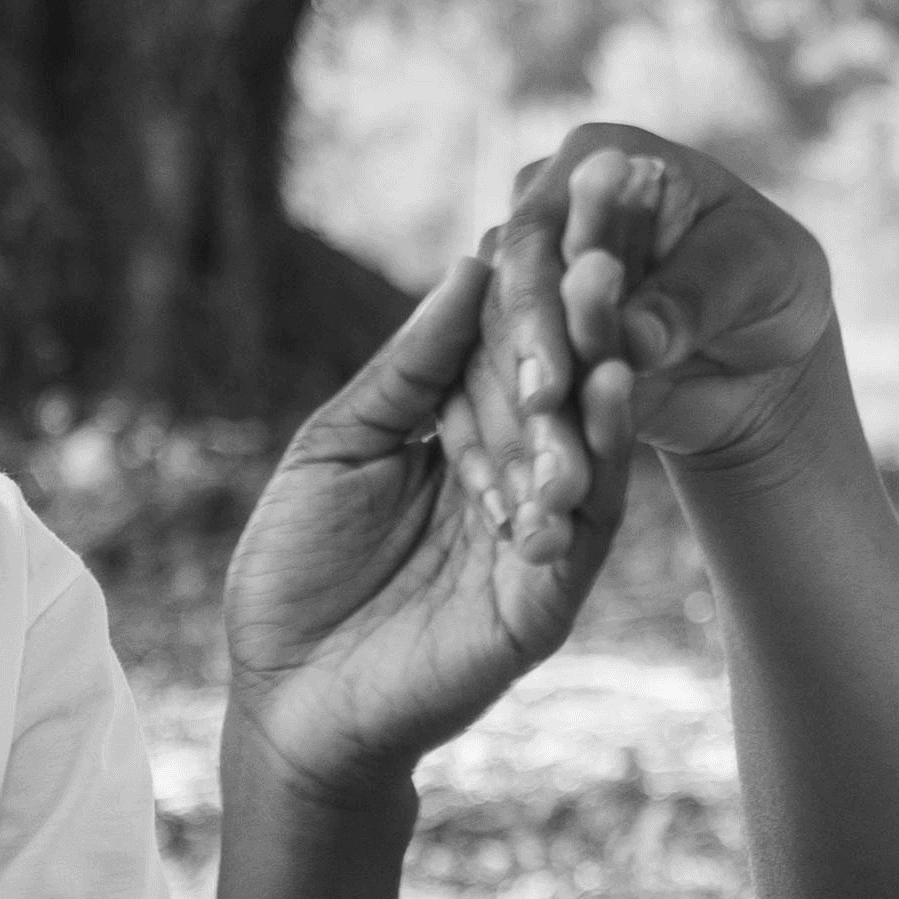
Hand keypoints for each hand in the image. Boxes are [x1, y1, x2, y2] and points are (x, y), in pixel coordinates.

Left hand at [226, 253, 629, 803]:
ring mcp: (539, 540)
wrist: (284, 702)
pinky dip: (604, 455)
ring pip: (588, 443)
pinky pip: (591, 521)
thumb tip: (471, 266)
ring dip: (602, 364)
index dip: (540, 280)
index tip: (577, 197)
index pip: (512, 348)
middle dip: (583, 308)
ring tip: (614, 290)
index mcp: (465, 440)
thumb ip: (409, 369)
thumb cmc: (295, 574)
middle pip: (559, 383)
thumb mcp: (339, 444)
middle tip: (609, 225)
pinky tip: (608, 390)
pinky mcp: (546, 598)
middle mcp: (515, 481)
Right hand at [478, 127, 840, 491]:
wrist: (762, 350)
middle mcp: (542, 210)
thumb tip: (633, 339)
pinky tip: (524, 512)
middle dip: (522, 380)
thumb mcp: (759, 274)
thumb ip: (693, 297)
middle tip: (537, 458)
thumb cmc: (771, 283)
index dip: (539, 312)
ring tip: (542, 500)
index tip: (549, 388)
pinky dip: (509, 454)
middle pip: (504, 298)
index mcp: (596, 156)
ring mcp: (522, 281)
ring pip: (489, 355)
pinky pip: (492, 398)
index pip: (542, 235)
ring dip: (513, 429)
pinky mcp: (518, 346)